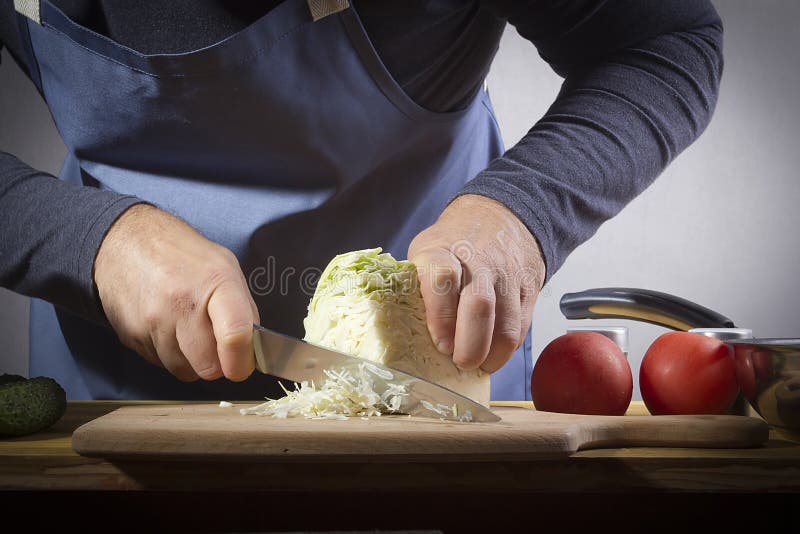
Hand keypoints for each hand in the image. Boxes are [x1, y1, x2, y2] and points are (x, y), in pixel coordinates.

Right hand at [94, 204, 258, 381]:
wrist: (126, 240)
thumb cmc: (181, 254)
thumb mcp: (225, 267)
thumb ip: (243, 309)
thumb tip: (253, 349)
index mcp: (215, 282)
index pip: (235, 335)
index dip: (241, 362)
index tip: (242, 366)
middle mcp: (182, 303)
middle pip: (208, 366)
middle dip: (216, 363)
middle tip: (215, 345)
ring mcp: (153, 321)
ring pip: (183, 370)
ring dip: (190, 361)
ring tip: (187, 330)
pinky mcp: (131, 334)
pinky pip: (158, 363)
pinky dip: (168, 354)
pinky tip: (167, 328)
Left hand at [408, 195, 545, 372]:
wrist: (500, 216)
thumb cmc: (454, 244)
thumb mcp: (427, 251)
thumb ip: (419, 287)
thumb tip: (409, 337)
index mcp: (442, 251)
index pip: (442, 279)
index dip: (441, 317)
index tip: (440, 345)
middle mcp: (478, 261)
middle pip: (478, 306)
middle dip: (470, 346)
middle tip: (460, 363)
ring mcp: (507, 274)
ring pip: (505, 324)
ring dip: (492, 354)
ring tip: (478, 364)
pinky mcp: (529, 287)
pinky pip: (521, 326)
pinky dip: (507, 348)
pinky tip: (494, 353)